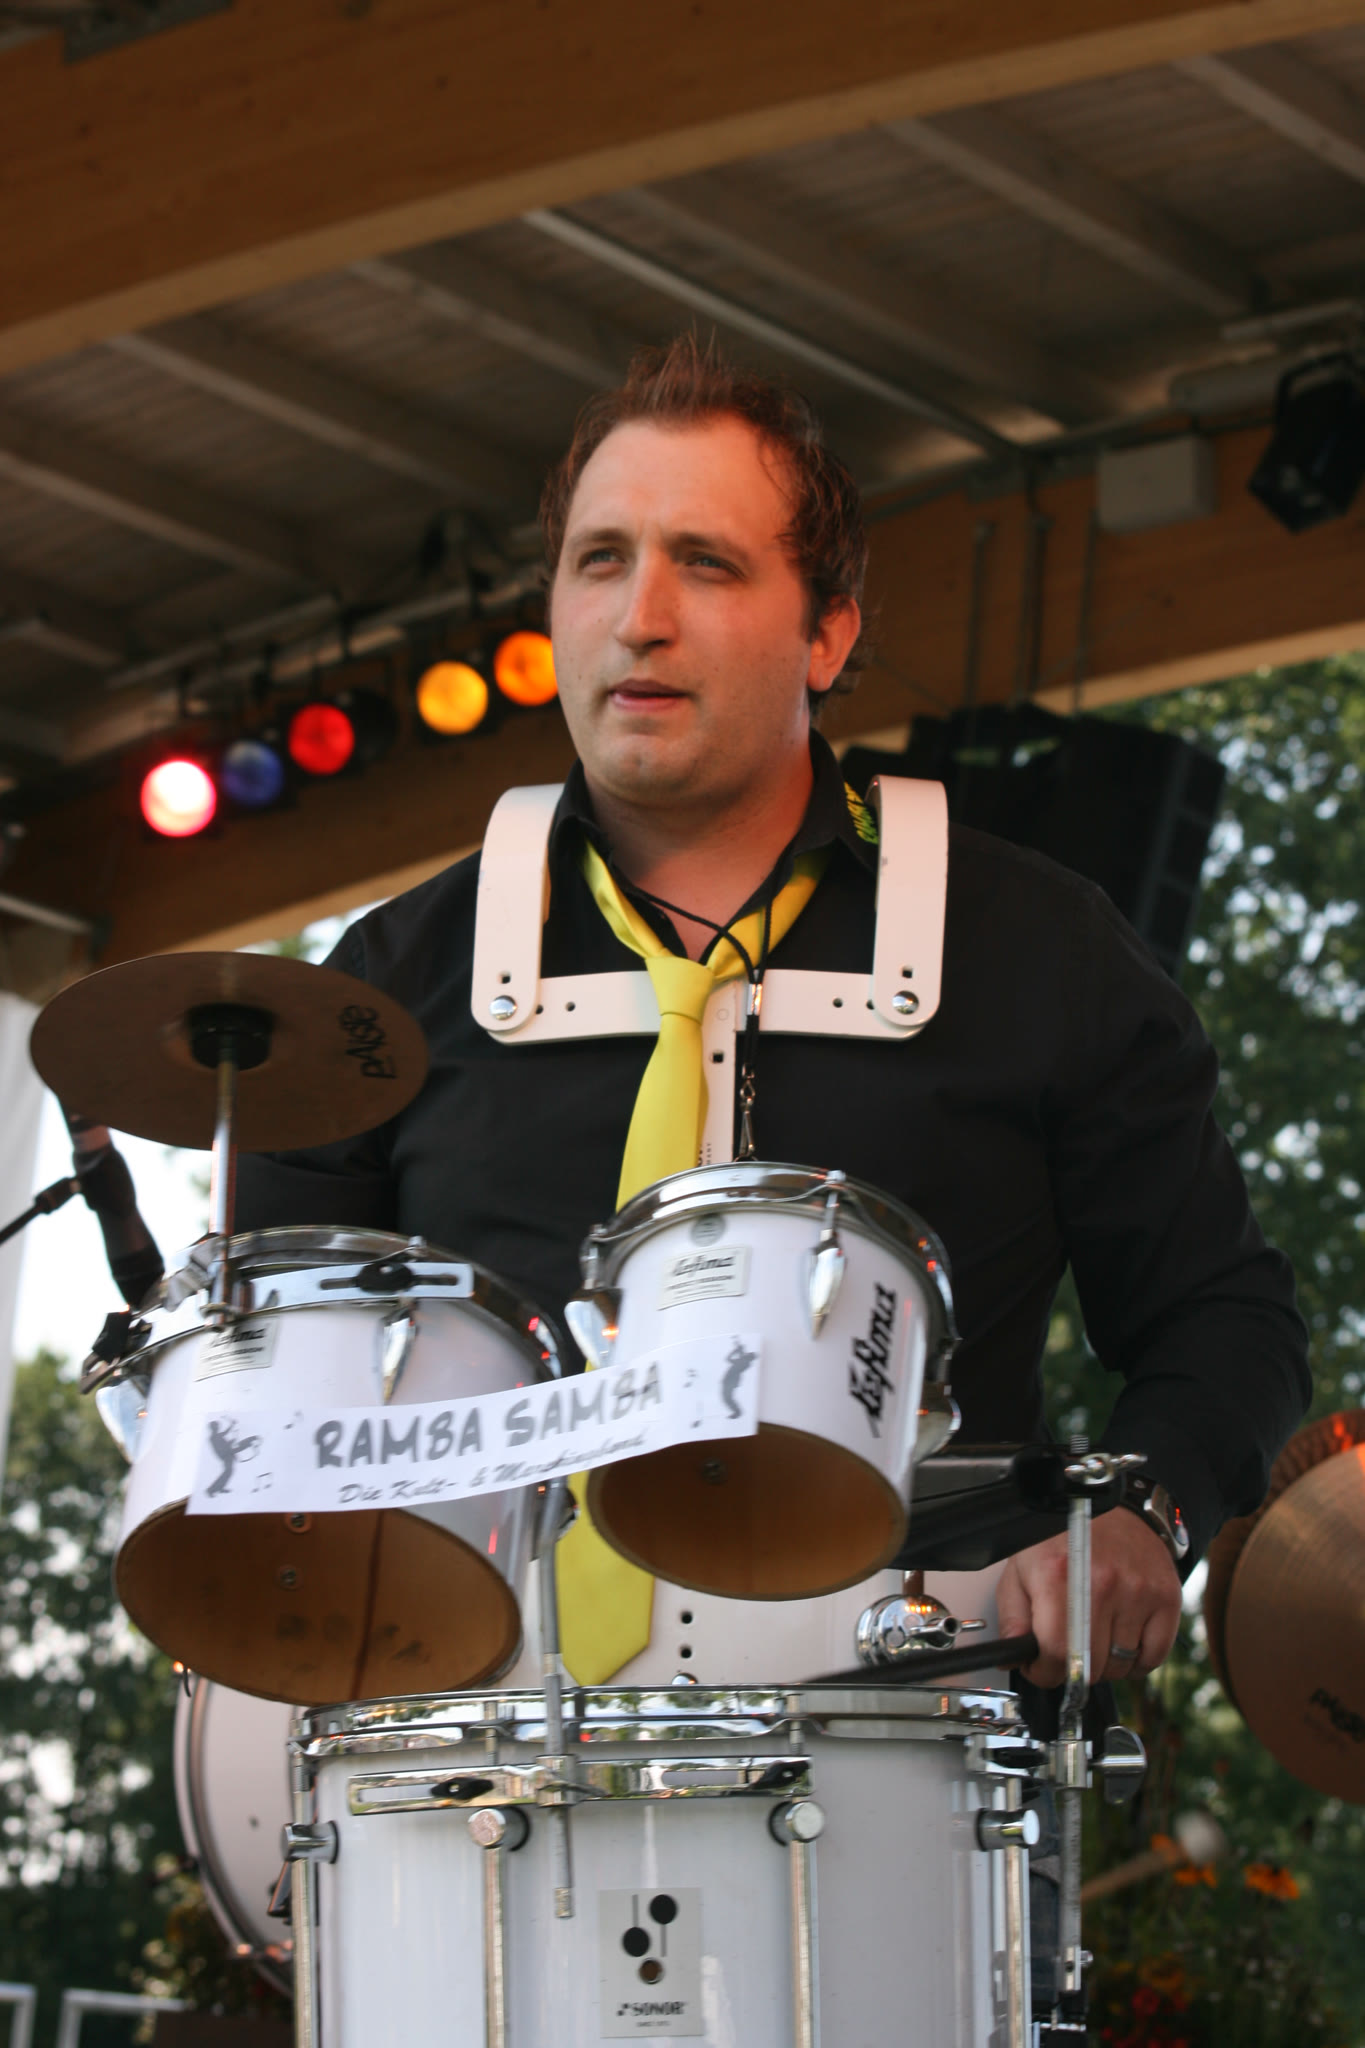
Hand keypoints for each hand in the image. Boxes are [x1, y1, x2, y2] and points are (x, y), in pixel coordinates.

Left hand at [996, 1507, 1181, 1688]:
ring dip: (1105, 1663)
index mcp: (1058, 1577)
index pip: (1056, 1655)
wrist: (1111, 1505)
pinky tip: (1121, 1637)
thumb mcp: (1020, 1569)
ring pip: (1122, 1667)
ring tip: (1095, 1634)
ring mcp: (1138, 1591)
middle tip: (1068, 1647)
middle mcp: (1101, 1584)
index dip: (1044, 1672)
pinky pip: (1154, 1658)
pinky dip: (1138, 1660)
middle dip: (1073, 1668)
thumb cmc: (1061, 1537)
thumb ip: (1012, 1617)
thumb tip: (1014, 1657)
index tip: (1041, 1667)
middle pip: (1091, 1667)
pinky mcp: (1166, 1597)